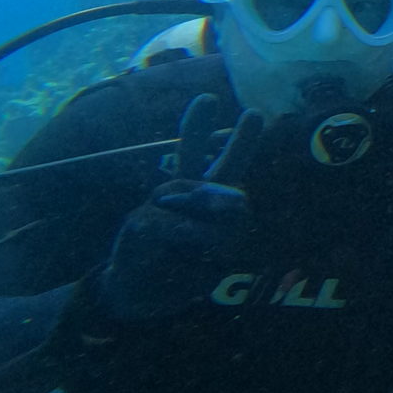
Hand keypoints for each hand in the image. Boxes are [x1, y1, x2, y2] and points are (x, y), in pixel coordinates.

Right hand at [95, 95, 260, 324]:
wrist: (137, 294)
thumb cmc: (180, 268)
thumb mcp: (218, 251)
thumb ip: (231, 223)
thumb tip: (235, 200)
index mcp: (201, 197)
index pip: (225, 165)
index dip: (240, 140)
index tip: (255, 113)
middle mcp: (177, 193)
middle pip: (190, 154)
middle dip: (198, 126)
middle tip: (211, 98)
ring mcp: (157, 204)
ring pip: (197, 195)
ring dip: (212, 226)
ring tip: (206, 245)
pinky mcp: (141, 222)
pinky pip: (181, 226)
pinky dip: (189, 242)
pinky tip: (182, 251)